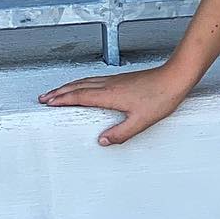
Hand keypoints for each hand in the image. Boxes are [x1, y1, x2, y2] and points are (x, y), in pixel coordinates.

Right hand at [38, 63, 192, 145]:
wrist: (175, 77)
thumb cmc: (161, 97)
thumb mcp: (141, 121)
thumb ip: (121, 132)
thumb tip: (102, 141)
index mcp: (109, 95)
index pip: (79, 97)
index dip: (62, 100)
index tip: (48, 103)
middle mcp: (109, 85)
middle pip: (77, 87)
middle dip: (59, 92)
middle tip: (44, 97)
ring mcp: (115, 80)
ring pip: (85, 82)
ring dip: (69, 86)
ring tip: (58, 91)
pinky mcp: (122, 79)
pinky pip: (94, 80)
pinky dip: (82, 83)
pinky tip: (85, 86)